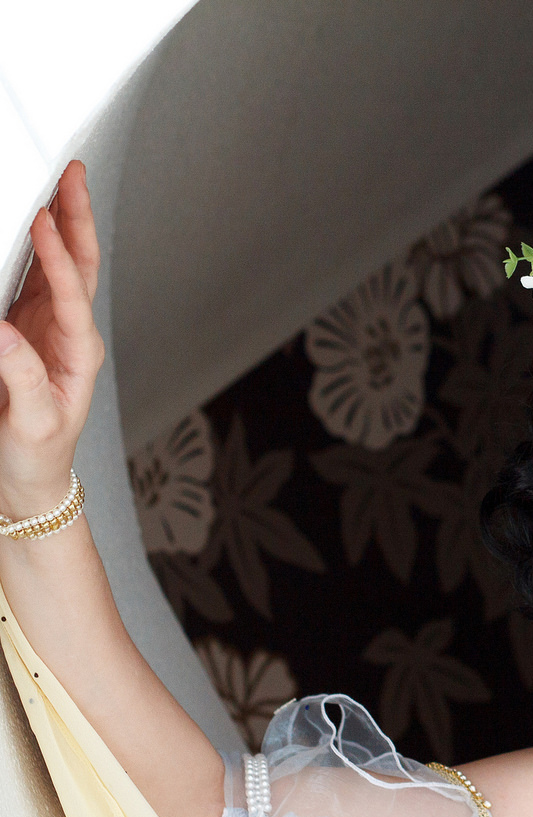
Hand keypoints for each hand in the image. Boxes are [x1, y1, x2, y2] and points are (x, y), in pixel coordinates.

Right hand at [0, 160, 103, 519]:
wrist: (29, 478)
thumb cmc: (36, 455)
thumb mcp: (30, 423)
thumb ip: (20, 378)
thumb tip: (3, 333)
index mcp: (78, 353)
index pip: (71, 295)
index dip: (58, 257)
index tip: (43, 222)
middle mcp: (70, 334)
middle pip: (79, 266)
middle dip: (76, 219)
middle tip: (73, 175)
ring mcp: (49, 329)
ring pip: (59, 267)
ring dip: (60, 224)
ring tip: (58, 184)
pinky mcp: (27, 330)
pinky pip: (31, 280)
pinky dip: (31, 248)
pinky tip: (26, 222)